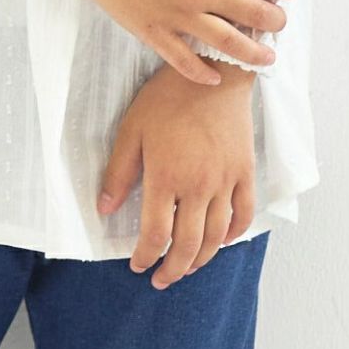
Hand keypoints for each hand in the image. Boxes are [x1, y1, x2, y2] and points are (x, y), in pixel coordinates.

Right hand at [55, 0, 294, 84]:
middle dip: (273, 20)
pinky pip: (185, 61)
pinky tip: (215, 79)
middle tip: (280, 24)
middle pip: (251, 12)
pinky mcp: (155, 33)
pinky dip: (202, 73)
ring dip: (252, 52)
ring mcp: (179, 16)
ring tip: (267, 58)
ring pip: (226, 42)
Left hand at [97, 60, 256, 286]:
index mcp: (166, 179)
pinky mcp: (244, 171)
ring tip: (186, 268)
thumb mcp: (132, 131)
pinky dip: (232, 234)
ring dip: (199, 260)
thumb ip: (118, 174)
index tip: (138, 265)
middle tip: (161, 280)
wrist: (216, 68)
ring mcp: (225, 181)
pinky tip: (220, 242)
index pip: (155, 236)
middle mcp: (198, 186)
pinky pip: (243, 213)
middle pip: (186, 246)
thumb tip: (104, 210)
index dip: (144, 257)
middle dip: (172, 270)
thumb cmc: (168, 98)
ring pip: (215, 237)